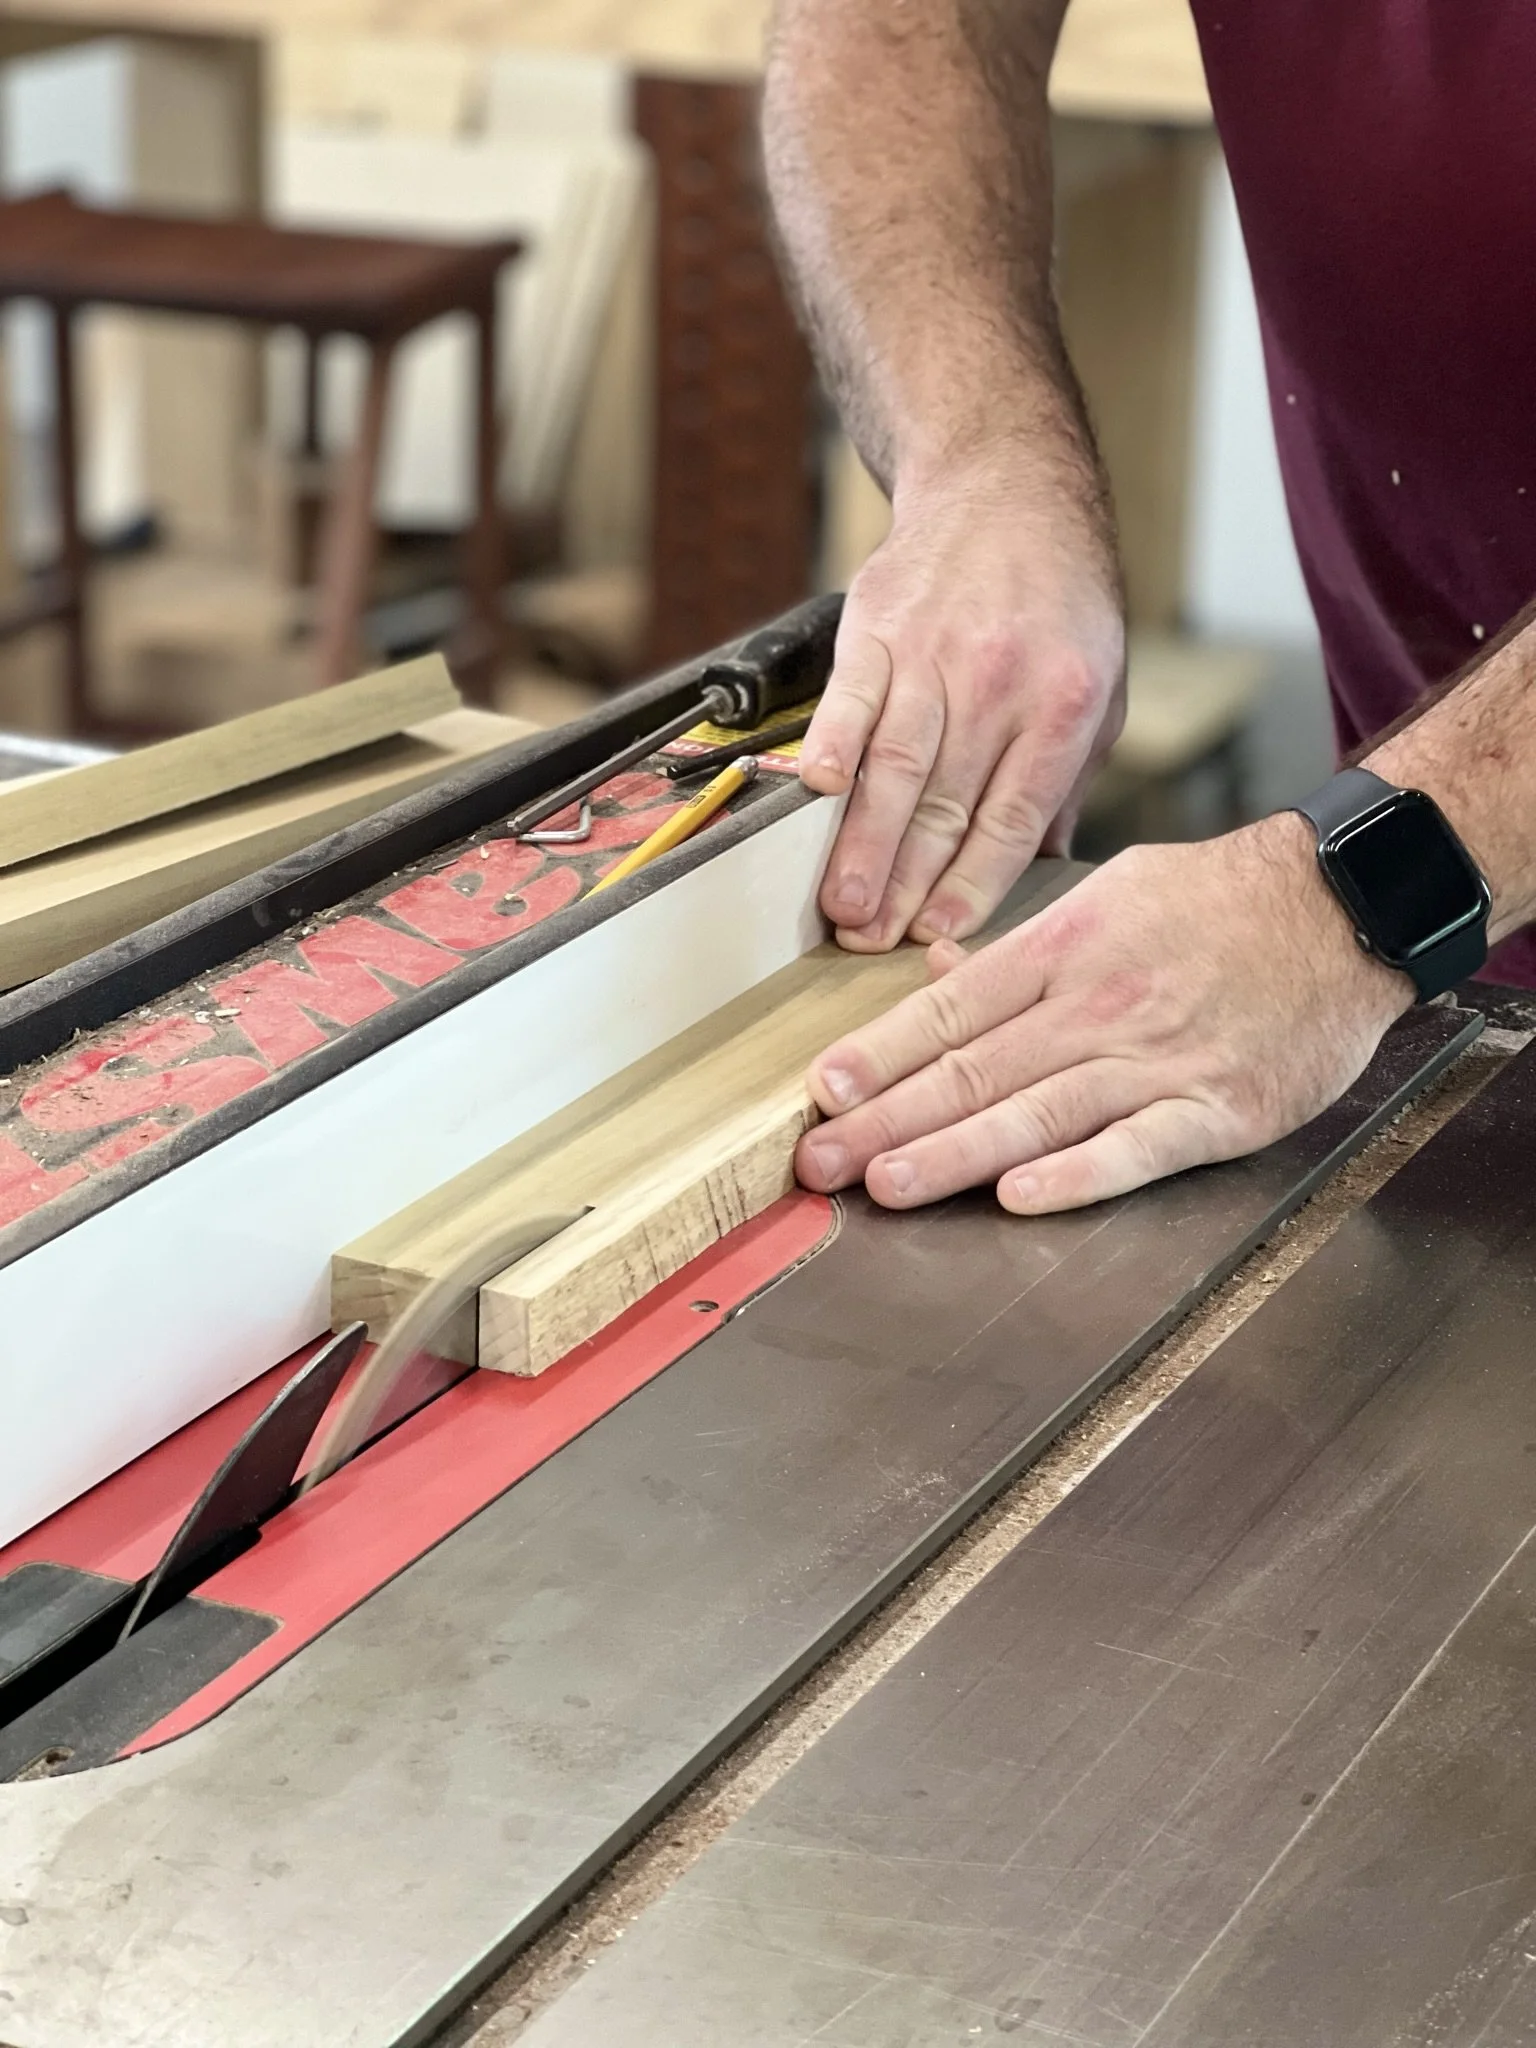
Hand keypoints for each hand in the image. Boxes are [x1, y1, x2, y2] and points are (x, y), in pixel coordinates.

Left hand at [795, 814, 1412, 1213]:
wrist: (1344, 907)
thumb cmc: (1219, 903)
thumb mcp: (1109, 895)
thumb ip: (1021, 949)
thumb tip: (938, 972)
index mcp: (1063, 948)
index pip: (951, 1011)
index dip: (881, 1055)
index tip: (824, 1092)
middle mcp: (1096, 1004)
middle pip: (974, 1071)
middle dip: (887, 1120)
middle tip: (819, 1161)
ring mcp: (1156, 1060)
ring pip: (1037, 1113)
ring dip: (954, 1153)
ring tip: (887, 1184)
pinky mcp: (1217, 1109)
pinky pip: (1137, 1147)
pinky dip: (1079, 1175)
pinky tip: (1022, 1197)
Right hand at [798, 445, 1124, 952]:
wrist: (1007, 486)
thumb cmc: (1059, 598)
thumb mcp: (1099, 689)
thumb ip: (1065, 780)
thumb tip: (1043, 871)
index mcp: (1063, 703)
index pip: (1012, 816)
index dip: (973, 883)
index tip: (940, 934)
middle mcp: (999, 679)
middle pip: (945, 803)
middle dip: (907, 884)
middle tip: (873, 943)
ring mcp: (934, 651)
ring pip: (896, 765)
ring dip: (864, 844)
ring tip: (842, 905)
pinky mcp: (878, 624)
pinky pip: (851, 697)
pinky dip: (833, 747)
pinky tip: (819, 797)